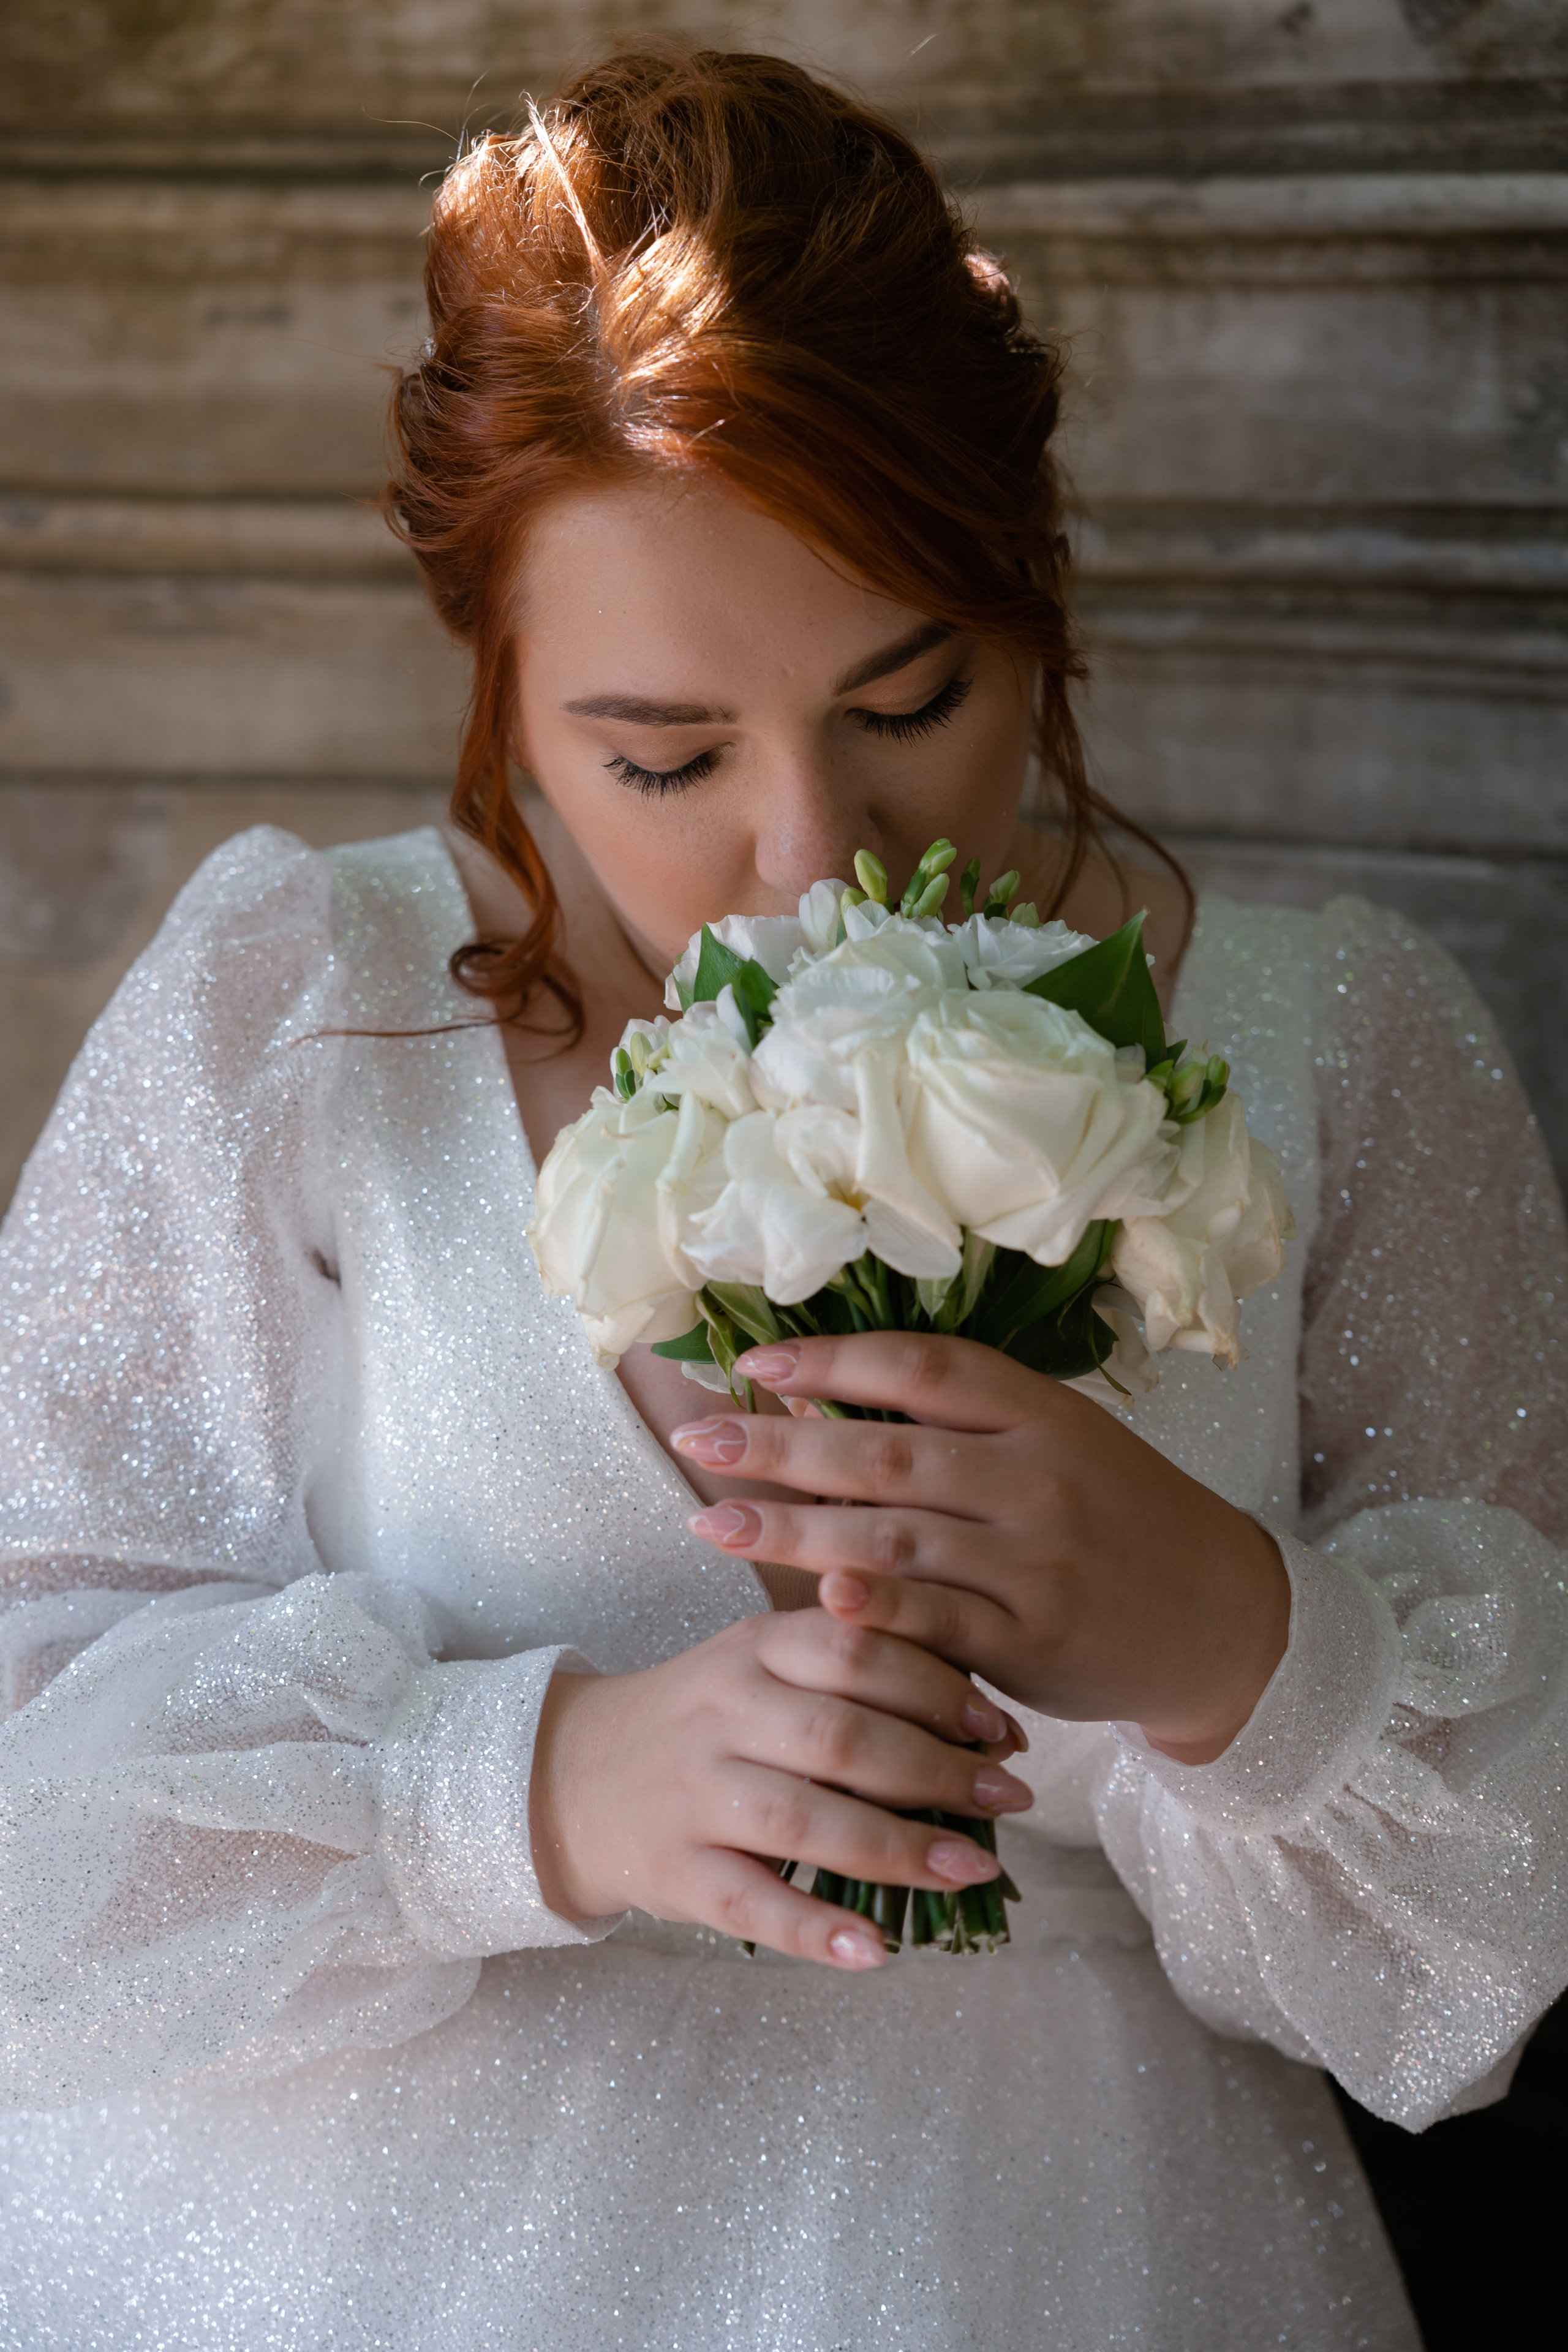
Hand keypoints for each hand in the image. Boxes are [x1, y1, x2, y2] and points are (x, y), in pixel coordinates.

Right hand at [529, 1608, 1030, 1968]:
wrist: (570, 1774)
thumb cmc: (704, 1719)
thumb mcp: (764, 1667)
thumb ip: (860, 1676)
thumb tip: (989, 1722)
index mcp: (754, 1649)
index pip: (856, 1650)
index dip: (939, 1688)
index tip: (999, 1728)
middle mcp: (722, 1712)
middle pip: (841, 1736)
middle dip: (937, 1770)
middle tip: (1008, 1798)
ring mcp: (694, 1793)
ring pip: (803, 1819)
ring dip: (896, 1848)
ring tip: (970, 1868)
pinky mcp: (674, 1870)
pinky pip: (751, 1901)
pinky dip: (815, 1930)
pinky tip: (878, 1951)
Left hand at [675, 1333, 1290, 1764]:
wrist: (1218, 1615)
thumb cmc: (1116, 1515)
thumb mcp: (1058, 1441)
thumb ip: (959, 1423)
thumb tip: (818, 1395)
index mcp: (1042, 1412)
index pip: (924, 1369)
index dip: (834, 1361)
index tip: (754, 1362)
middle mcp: (1039, 1477)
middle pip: (889, 1454)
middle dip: (779, 1445)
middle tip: (696, 1436)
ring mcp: (1037, 1561)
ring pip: (897, 1539)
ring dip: (793, 1528)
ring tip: (711, 1519)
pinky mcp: (1035, 1639)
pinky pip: (941, 1623)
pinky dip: (875, 1609)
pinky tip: (812, 1596)